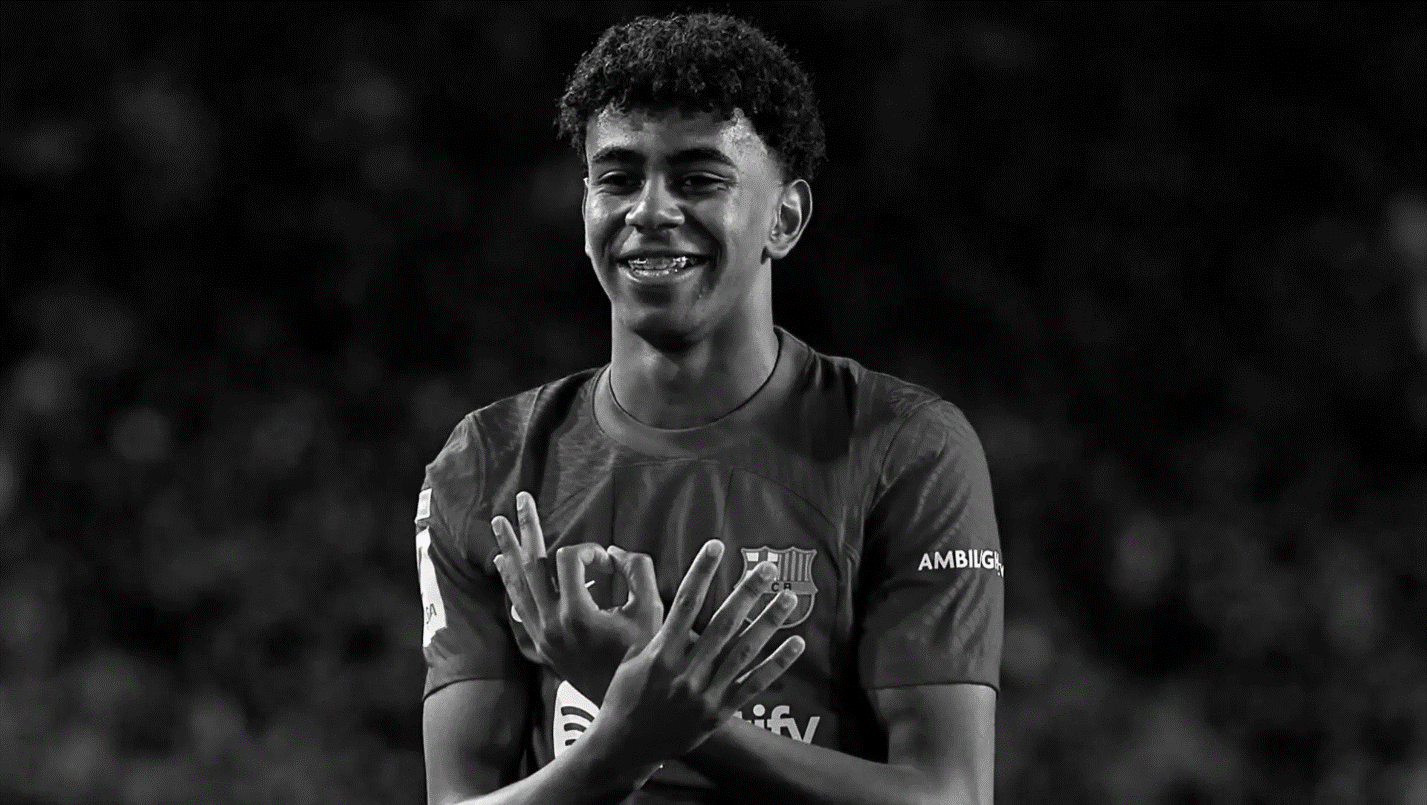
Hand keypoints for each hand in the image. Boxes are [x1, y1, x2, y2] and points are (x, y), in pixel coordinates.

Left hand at [492, 491, 661, 702]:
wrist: (629, 704)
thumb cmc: (644, 656)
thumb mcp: (651, 609)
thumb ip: (637, 570)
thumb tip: (614, 551)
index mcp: (576, 614)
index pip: (568, 559)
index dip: (590, 551)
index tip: (611, 565)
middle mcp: (551, 624)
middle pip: (530, 564)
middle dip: (527, 529)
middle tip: (520, 499)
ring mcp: (542, 636)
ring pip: (518, 585)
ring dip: (510, 552)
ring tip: (499, 525)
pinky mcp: (542, 645)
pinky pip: (519, 606)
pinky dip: (511, 583)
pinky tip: (504, 567)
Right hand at [589, 539, 805, 767]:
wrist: (625, 747)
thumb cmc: (624, 697)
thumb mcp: (631, 659)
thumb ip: (654, 632)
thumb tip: (672, 602)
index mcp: (660, 654)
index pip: (684, 603)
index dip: (701, 572)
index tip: (716, 546)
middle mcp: (685, 672)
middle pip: (723, 624)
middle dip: (747, 592)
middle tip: (767, 567)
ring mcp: (705, 694)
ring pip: (744, 651)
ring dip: (768, 622)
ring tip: (789, 596)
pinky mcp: (719, 712)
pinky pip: (754, 685)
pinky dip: (778, 664)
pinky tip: (796, 643)